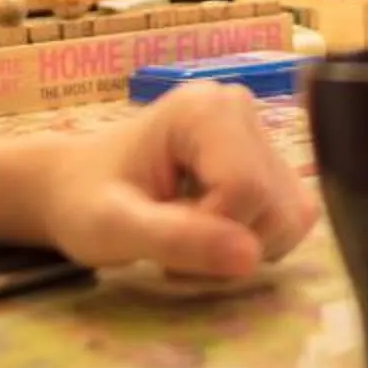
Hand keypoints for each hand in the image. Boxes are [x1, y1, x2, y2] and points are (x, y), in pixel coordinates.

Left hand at [24, 85, 318, 277]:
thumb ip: (177, 240)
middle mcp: (242, 111)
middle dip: (227, 245)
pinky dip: (257, 243)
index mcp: (206, 110)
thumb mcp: (113, 227)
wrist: (76, 188)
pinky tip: (212, 235)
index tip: (163, 237)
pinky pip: (291, 218)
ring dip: (243, 249)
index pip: (246, 188)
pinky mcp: (271, 163)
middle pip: (273, 205)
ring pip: (289, 216)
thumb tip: (250, 257)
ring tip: (189, 240)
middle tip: (172, 245)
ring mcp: (259, 136)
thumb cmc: (84, 202)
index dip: (211, 232)